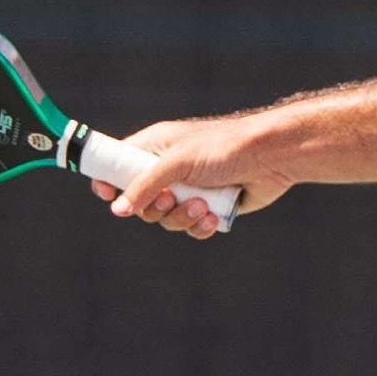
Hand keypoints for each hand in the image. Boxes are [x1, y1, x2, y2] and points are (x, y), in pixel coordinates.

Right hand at [92, 116, 287, 241]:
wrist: (272, 158)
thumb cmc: (223, 147)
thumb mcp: (177, 162)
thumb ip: (145, 185)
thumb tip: (118, 210)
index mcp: (155, 147)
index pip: (118, 163)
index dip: (107, 179)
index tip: (105, 194)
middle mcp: (169, 169)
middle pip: (140, 201)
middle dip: (155, 207)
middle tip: (171, 199)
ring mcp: (188, 190)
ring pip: (166, 219)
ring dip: (182, 218)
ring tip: (202, 206)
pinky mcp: (208, 208)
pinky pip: (190, 228)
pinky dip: (199, 227)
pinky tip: (213, 218)